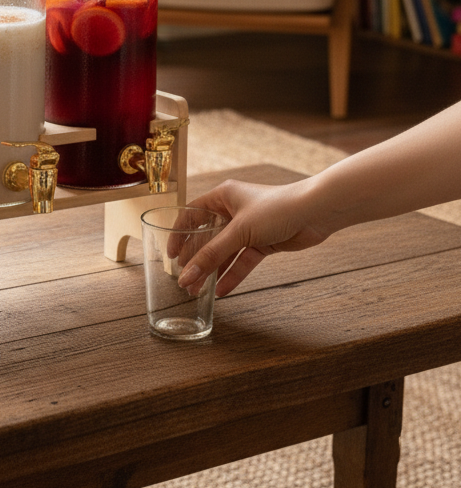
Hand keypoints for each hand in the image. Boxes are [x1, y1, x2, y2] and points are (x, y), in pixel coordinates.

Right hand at [176, 178, 330, 296]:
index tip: (171, 255)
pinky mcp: (263, 243)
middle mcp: (233, 210)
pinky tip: (221, 290)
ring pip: (224, 252)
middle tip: (184, 279)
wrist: (316, 212)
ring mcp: (248, 228)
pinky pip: (242, 261)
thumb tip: (187, 276)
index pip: (191, 214)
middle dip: (196, 259)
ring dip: (213, 270)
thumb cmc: (276, 208)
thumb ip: (212, 255)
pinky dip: (233, 275)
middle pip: (207, 237)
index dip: (179, 234)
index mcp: (222, 197)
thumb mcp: (239, 231)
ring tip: (198, 290)